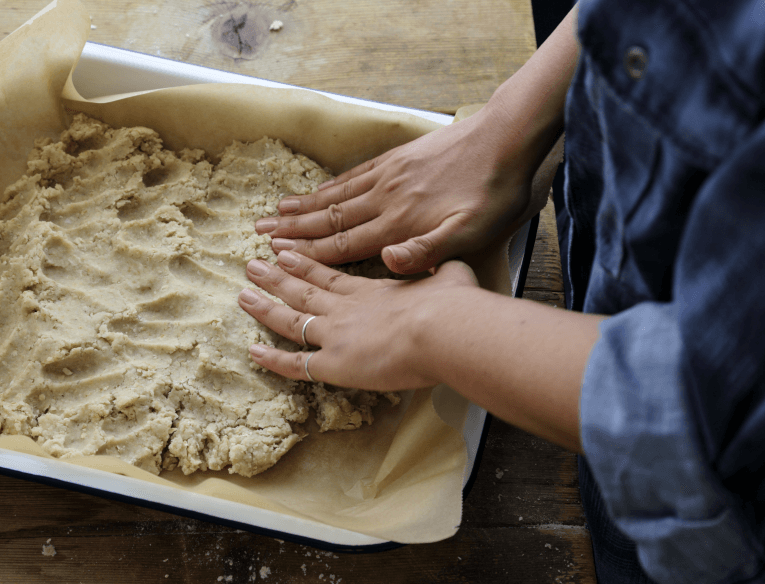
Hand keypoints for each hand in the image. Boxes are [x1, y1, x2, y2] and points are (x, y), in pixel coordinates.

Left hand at [237, 250, 478, 389]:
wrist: (442, 327)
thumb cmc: (454, 303)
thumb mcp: (449, 272)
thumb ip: (438, 266)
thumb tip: (446, 262)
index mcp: (371, 291)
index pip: (330, 278)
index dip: (306, 266)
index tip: (286, 253)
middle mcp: (346, 310)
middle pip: (303, 292)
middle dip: (277, 278)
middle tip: (253, 265)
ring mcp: (336, 336)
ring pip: (291, 321)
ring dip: (265, 307)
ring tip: (243, 293)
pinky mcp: (334, 364)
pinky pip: (296, 364)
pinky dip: (273, 360)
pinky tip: (252, 351)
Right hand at [254, 107, 544, 274]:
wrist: (504, 139)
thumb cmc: (492, 194)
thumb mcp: (470, 232)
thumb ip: (427, 250)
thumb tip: (387, 263)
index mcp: (399, 223)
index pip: (344, 243)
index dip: (308, 252)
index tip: (276, 255)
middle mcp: (385, 199)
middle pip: (330, 218)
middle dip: (293, 230)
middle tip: (260, 234)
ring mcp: (388, 176)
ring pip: (337, 195)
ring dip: (304, 206)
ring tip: (276, 212)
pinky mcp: (396, 159)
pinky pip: (354, 175)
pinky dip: (331, 185)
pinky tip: (319, 189)